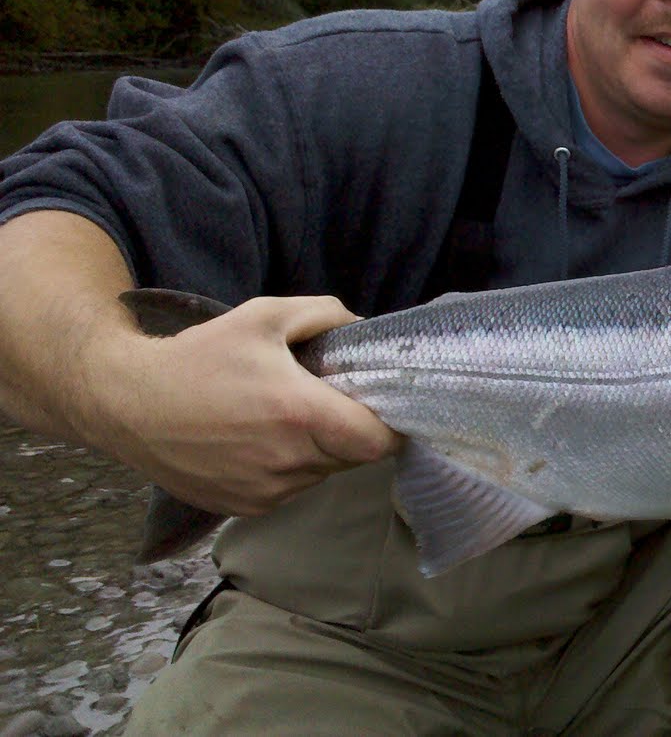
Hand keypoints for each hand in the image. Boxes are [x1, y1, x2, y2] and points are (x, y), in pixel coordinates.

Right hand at [98, 295, 400, 515]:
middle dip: (352, 429)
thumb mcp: (265, 315)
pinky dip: (291, 467)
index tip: (383, 404)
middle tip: (328, 400)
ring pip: (323, 473)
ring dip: (320, 449)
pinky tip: (260, 438)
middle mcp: (288, 462)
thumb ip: (326, 315)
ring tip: (284, 416)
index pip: (379, 442)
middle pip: (354, 456)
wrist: (127, 403)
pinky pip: (292, 488)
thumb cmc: (198, 356)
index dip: (391, 424)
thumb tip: (364, 331)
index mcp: (300, 415)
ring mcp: (266, 491)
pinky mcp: (245, 507)